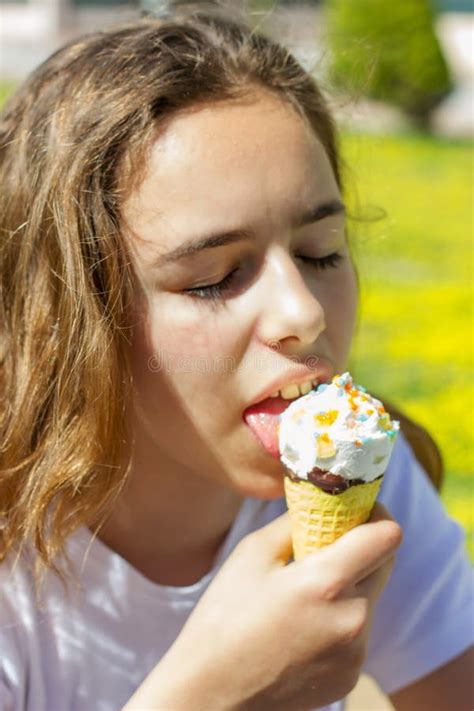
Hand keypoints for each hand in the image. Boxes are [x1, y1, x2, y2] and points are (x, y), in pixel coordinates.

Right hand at [124, 503, 401, 710]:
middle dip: (363, 548)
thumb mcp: (252, 553)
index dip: (378, 517)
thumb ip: (295, 523)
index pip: (387, 537)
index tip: (360, 512)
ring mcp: (354, 653)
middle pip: (385, 564)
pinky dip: (340, 618)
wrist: (212, 692)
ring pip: (370, 598)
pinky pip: (358, 632)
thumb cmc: (224, 616)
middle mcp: (351, 618)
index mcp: (325, 582)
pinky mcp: (350, 676)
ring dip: (350, 585)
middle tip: (327, 547)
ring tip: (305, 594)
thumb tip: (322, 505)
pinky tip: (303, 626)